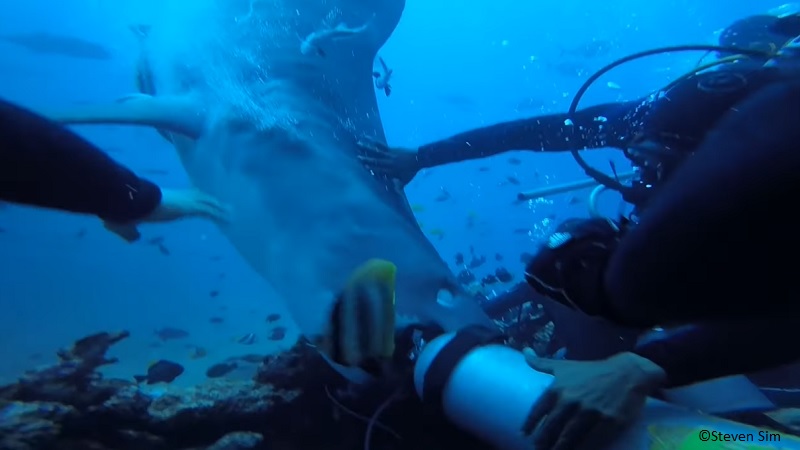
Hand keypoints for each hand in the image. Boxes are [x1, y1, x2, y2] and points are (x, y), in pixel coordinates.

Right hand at [103, 189, 228, 242]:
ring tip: (232, 214)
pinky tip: (228, 218)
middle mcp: (176, 197)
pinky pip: (208, 210)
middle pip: (200, 197)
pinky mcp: (187, 206)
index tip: (202, 205)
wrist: (126, 202)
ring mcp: (183, 200)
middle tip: (225, 207)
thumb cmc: (123, 212)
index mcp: (163, 200)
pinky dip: (219, 213)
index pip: (183, 199)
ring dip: (220, 208)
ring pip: (207, 202)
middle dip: (212, 202)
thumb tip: (133, 238)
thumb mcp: (125, 225)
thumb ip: (131, 232)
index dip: (194, 202)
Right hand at [356, 137, 419, 184]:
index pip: (380, 170)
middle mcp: (389, 162)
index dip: (373, 168)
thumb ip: (399, 186)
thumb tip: (396, 194)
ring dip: (367, 148)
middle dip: (367, 159)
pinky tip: (367, 137)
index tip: (365, 167)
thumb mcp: (406, 180)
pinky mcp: (391, 149)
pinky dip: (373, 141)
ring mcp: (390, 154)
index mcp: (391, 170)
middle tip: (358, 157)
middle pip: (376, 160)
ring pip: (376, 151)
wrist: (418, 159)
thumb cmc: (411, 171)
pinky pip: (381, 144)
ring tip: (358, 144)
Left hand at [521, 349, 665, 449]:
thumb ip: (542, 363)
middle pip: (551, 427)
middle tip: (537, 449)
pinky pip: (592, 440)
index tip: (524, 434)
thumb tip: (525, 352)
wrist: (628, 373)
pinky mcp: (608, 422)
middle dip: (542, 441)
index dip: (530, 424)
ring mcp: (590, 412)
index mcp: (559, 388)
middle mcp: (571, 400)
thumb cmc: (592, 371)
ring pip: (569, 437)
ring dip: (559, 448)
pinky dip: (582, 448)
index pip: (538, 410)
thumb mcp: (565, 366)